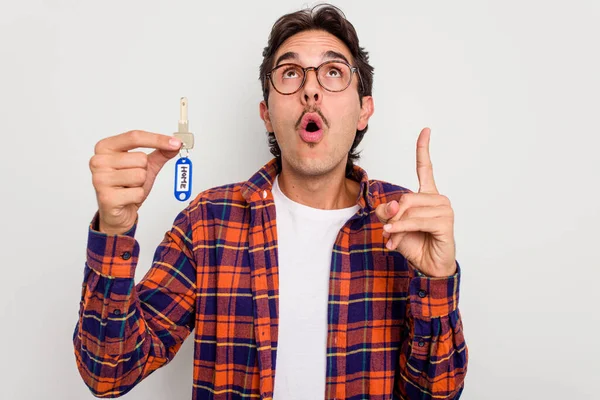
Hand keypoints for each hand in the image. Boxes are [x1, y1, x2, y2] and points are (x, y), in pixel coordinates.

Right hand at [90, 130, 181, 234]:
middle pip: (140, 158)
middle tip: (133, 179)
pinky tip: (127, 198)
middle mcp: (98, 161)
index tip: (175, 142)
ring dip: (141, 184)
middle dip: (144, 170)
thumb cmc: (129, 186)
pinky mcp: (107, 197)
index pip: (134, 137)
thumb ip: (160, 153)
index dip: (157, 139)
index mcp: (105, 147)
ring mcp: (100, 179)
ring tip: (129, 188)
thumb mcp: (146, 166)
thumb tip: (175, 144)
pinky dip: (138, 196)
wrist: (118, 212)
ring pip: (140, 175)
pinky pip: (138, 192)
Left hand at [375, 128, 456, 277]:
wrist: (428, 267)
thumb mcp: (393, 225)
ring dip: (395, 226)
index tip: (426, 130)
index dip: (423, 149)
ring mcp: (444, 210)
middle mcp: (438, 199)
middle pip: (405, 196)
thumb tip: (394, 205)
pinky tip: (394, 238)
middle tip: (386, 229)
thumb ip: (388, 211)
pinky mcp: (445, 223)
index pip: (426, 168)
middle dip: (392, 214)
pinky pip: (415, 221)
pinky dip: (401, 229)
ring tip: (391, 238)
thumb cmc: (413, 243)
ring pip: (409, 209)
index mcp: (427, 196)